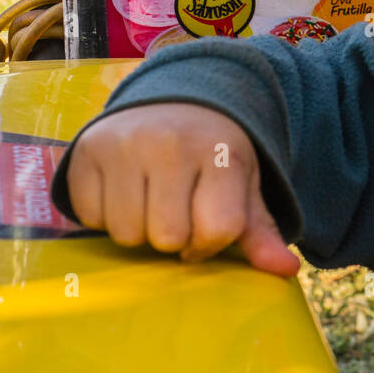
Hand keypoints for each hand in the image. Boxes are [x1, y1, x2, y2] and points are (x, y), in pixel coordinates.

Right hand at [66, 103, 300, 276]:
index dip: (211, 243)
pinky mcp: (85, 151)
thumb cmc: (211, 154)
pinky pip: (90, 218)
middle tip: (175, 210)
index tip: (206, 227)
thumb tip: (287, 270)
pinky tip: (121, 190)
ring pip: (126, 234)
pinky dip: (104, 216)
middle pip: (167, 238)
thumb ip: (260, 231)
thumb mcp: (242, 184)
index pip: (218, 229)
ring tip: (148, 200)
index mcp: (219, 152)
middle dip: (173, 238)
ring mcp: (123, 145)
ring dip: (138, 230)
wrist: (171, 102)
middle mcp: (170, 143)